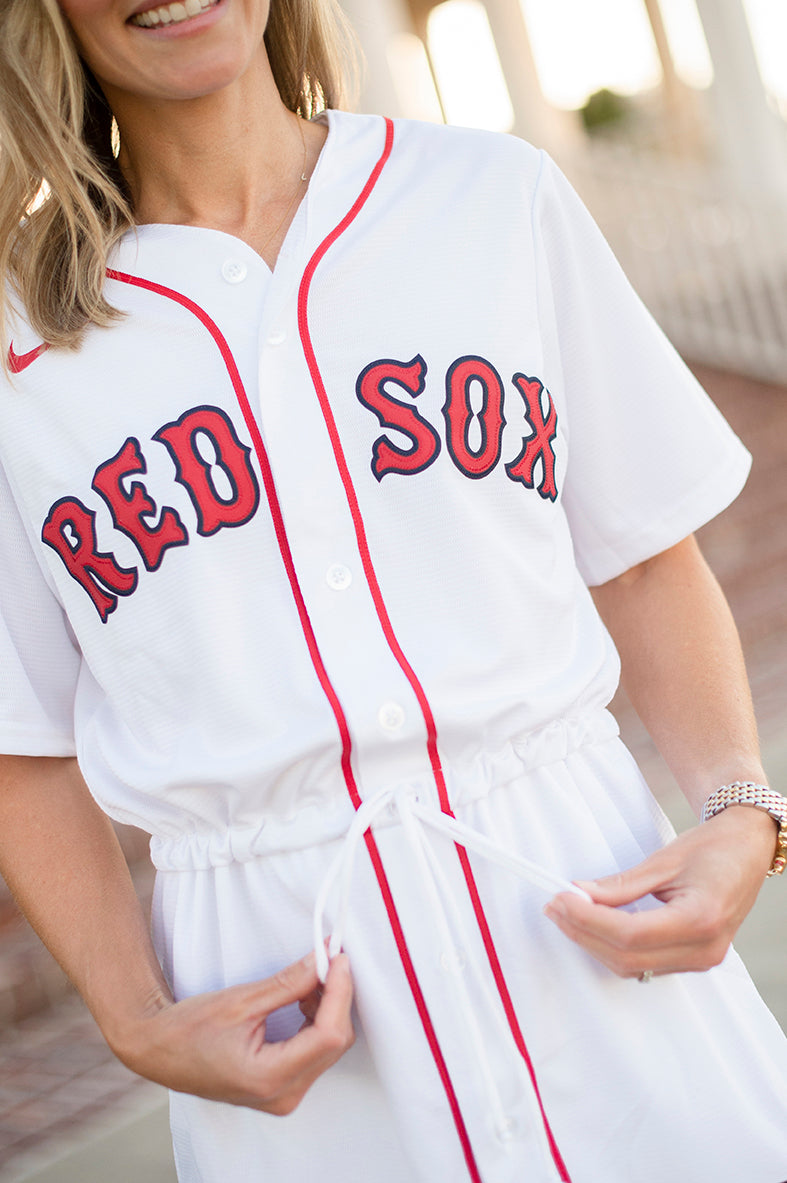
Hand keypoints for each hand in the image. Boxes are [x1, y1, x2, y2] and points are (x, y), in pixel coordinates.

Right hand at [117, 951, 354, 1114]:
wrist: (157, 1050)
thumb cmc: (188, 1028)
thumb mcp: (242, 1000)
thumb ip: (289, 983)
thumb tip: (325, 959)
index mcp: (270, 1078)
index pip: (328, 1035)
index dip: (340, 993)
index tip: (339, 958)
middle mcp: (282, 1096)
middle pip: (334, 1042)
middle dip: (336, 997)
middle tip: (328, 958)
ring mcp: (283, 1096)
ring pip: (329, 1047)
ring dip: (328, 1007)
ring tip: (312, 975)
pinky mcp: (282, 1088)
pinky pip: (315, 1053)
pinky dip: (316, 1022)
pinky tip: (304, 998)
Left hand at [543, 806, 776, 978]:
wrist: (747, 848)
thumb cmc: (711, 847)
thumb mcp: (663, 860)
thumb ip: (620, 884)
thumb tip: (578, 894)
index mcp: (700, 920)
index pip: (629, 934)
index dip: (588, 920)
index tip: (560, 899)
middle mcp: (703, 949)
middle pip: (627, 956)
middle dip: (584, 933)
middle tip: (555, 906)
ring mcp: (701, 960)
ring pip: (632, 966)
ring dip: (594, 943)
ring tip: (567, 913)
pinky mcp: (693, 959)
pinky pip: (644, 963)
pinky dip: (614, 947)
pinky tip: (594, 925)